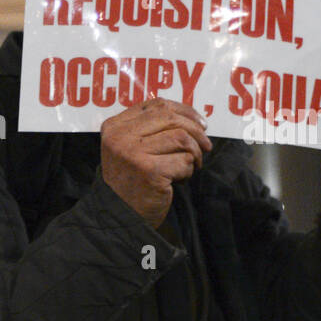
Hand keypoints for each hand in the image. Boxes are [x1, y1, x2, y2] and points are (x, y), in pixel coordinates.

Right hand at [99, 96, 212, 229]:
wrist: (120, 216)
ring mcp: (133, 153)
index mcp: (114, 127)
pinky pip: (184, 160)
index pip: (156, 104)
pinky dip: (188, 170)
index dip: (184, 110)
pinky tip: (180, 180)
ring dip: (194, 153)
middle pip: (171, 117)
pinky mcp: (149, 171)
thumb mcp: (130, 148)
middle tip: (206, 146)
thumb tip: (191, 116)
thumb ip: (150, 128)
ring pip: (181, 138)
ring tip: (192, 166)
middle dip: (196, 130)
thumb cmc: (131, 181)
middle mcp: (120, 137)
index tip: (200, 122)